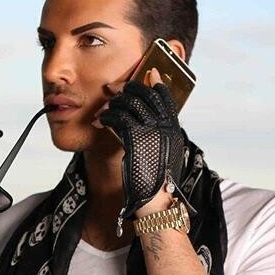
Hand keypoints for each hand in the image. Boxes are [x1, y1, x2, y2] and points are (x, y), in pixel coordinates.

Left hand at [99, 68, 187, 218]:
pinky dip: (108, 117)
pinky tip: (101, 122)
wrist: (155, 200)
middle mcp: (166, 127)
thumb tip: (148, 124)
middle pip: (146, 95)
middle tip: (112, 88)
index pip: (166, 98)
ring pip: (130, 103)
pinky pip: (119, 117)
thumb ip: (159, 137)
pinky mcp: (136, 138)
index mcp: (173, 130)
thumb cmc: (155, 182)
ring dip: (114, 104)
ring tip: (104, 111)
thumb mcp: (163, 154)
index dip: (156, 84)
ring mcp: (153, 131)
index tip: (148, 73)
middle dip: (128, 87)